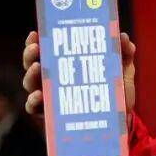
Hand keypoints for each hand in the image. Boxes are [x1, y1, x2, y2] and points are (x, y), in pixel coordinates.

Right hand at [22, 30, 136, 124]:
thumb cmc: (117, 93)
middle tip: (36, 48)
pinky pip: (35, 109)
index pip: (47, 51)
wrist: (122, 121)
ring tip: (37, 67)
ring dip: (31, 75)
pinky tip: (39, 95)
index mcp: (67, 66)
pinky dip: (33, 101)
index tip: (36, 34)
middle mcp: (54, 81)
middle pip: (34, 65)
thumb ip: (124, 54)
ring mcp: (51, 98)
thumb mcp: (122, 71)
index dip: (37, 42)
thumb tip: (123, 36)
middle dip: (31, 55)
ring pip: (31, 84)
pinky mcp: (52, 117)